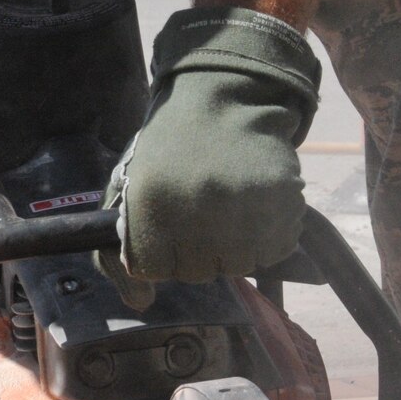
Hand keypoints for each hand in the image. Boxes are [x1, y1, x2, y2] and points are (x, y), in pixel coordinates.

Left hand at [95, 7, 320, 306]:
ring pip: (241, 266)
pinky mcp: (279, 195)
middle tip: (204, 217)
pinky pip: (277, 248)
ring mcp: (239, 200)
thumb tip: (138, 303)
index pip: (155, 270)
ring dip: (238, 248)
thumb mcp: (130, 188)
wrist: (223, 97)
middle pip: (199, 272)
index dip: (164, 257)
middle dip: (200, 253)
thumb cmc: (171, 148)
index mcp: (148, 201)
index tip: (170, 233)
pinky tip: (258, 209)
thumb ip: (120, 249)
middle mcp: (193, 204)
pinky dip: (271, 238)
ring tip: (232, 212)